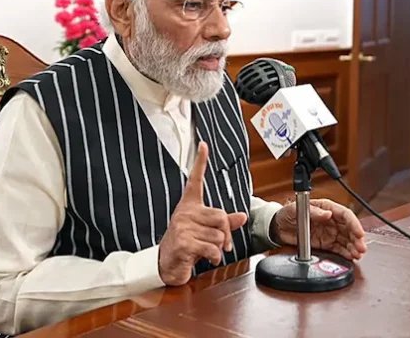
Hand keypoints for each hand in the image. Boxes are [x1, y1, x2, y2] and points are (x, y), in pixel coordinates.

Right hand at [158, 142, 247, 285]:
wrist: (166, 264)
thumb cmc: (186, 245)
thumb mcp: (205, 231)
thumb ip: (224, 223)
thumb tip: (243, 216)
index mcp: (190, 206)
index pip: (195, 180)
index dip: (200, 162)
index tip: (204, 145)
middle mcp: (185, 213)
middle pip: (220, 216)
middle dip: (226, 234)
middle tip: (223, 245)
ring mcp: (182, 227)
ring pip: (218, 235)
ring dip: (219, 249)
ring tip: (207, 252)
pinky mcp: (183, 243)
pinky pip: (212, 248)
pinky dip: (214, 257)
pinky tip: (206, 259)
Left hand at [271, 198, 366, 260]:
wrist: (278, 227)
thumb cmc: (287, 213)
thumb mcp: (296, 209)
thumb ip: (313, 211)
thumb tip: (328, 214)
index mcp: (327, 208)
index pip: (345, 215)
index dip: (354, 224)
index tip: (359, 233)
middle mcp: (331, 220)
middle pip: (349, 229)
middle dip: (357, 239)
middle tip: (361, 248)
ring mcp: (330, 233)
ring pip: (347, 240)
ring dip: (354, 247)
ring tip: (358, 254)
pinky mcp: (326, 244)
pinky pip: (339, 249)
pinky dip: (346, 253)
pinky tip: (351, 257)